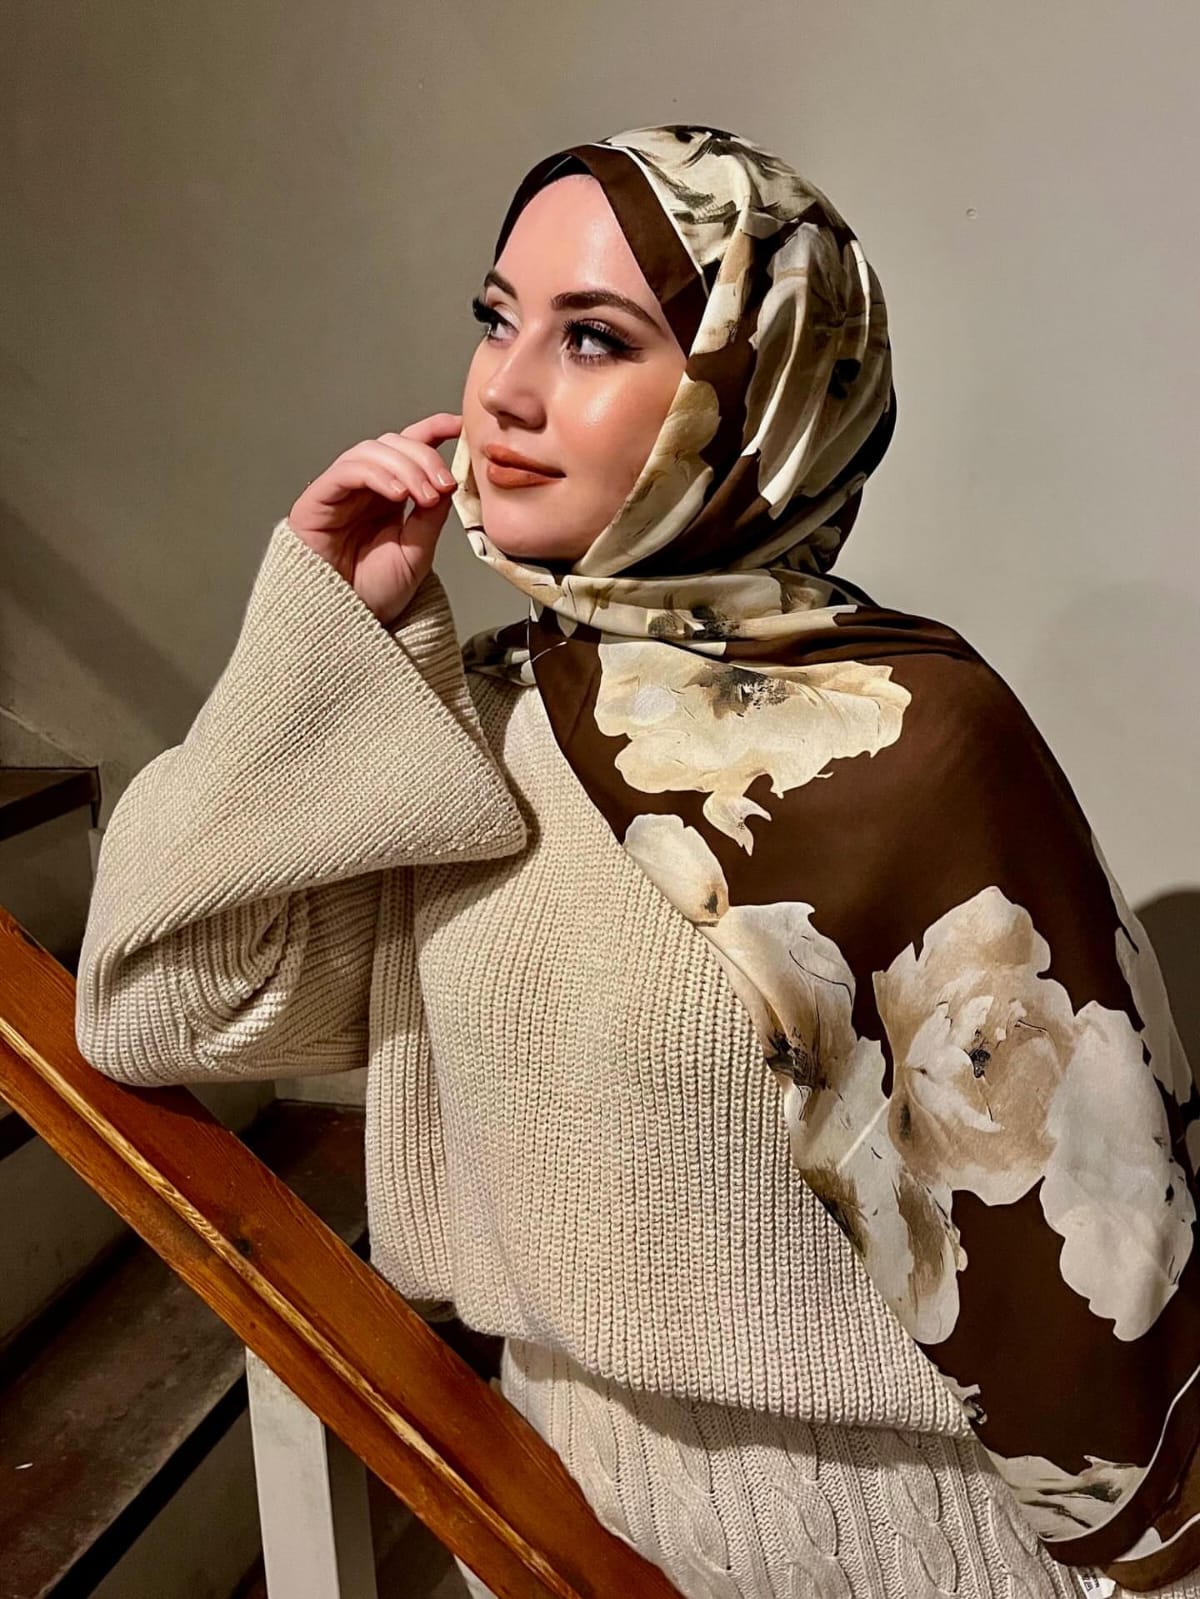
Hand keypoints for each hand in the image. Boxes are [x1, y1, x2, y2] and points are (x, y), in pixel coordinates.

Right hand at [287, 413, 462, 626]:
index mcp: (390, 496)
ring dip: (404, 466)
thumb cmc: (375, 594)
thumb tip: (447, 480)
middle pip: (393, 444)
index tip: (459, 427)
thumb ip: (430, 515)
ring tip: (423, 495)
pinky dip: (376, 474)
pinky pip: (346, 470)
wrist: (346, 625)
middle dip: (423, 457)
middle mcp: (365, 488)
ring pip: (371, 451)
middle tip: (443, 486)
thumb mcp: (418, 551)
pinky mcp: (316, 500)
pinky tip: (397, 493)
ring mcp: (340, 492)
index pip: (410, 448)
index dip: (432, 429)